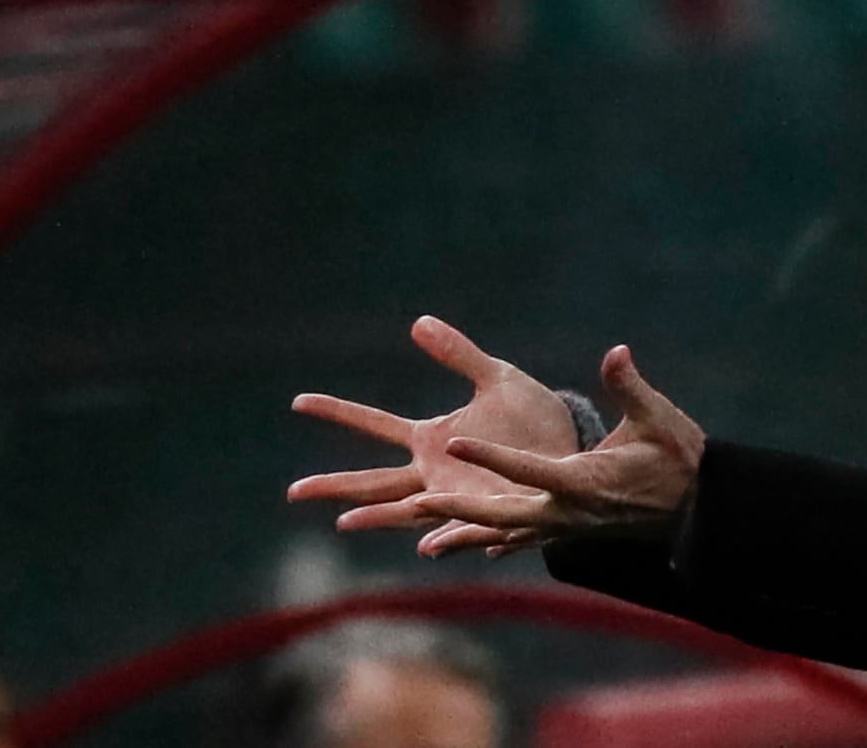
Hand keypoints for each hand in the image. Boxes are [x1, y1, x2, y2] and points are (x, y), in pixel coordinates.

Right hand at [287, 316, 578, 548]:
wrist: (573, 447)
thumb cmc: (531, 416)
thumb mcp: (495, 377)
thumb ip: (458, 354)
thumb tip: (418, 322)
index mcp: (431, 439)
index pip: (375, 425)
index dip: (338, 412)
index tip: (299, 401)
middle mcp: (435, 474)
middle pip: (375, 483)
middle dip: (336, 486)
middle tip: (293, 491)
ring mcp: (459, 497)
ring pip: (409, 513)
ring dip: (379, 518)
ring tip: (343, 524)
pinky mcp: (492, 513)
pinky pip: (466, 528)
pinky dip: (446, 536)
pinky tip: (427, 545)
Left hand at [375, 344, 704, 558]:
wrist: (699, 507)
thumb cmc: (678, 456)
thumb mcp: (657, 416)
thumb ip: (630, 385)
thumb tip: (616, 353)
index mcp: (585, 480)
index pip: (527, 467)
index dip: (490, 453)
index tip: (454, 437)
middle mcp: (569, 512)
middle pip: (504, 515)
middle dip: (459, 510)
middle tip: (417, 503)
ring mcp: (568, 528)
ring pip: (507, 535)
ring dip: (465, 533)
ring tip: (422, 540)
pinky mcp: (571, 532)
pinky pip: (523, 541)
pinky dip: (490, 542)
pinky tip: (463, 545)